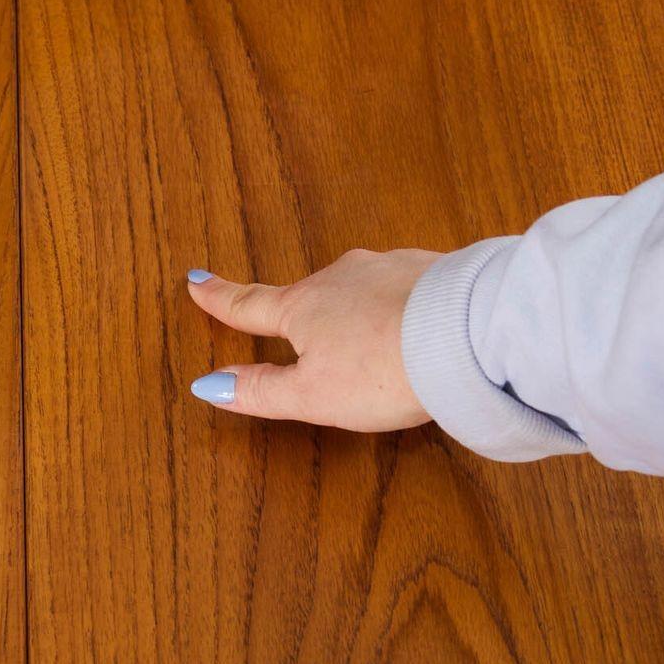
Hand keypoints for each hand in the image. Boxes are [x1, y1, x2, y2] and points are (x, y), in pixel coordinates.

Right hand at [184, 249, 441, 431]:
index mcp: (303, 308)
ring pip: (360, 288)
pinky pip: (403, 287)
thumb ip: (261, 391)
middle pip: (310, 295)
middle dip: (303, 311)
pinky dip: (399, 306)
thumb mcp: (312, 395)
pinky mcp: (432, 270)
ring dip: (357, 308)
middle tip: (297, 327)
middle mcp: (341, 277)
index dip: (220, 299)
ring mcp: (388, 268)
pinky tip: (415, 326)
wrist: (466, 335)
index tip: (197, 282)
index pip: (250, 304)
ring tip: (369, 340)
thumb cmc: (383, 368)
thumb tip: (210, 386)